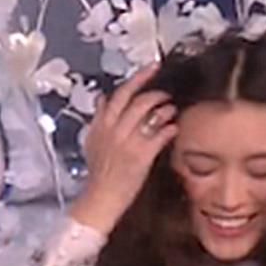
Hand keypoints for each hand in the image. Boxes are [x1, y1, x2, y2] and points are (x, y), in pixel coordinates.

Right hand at [68, 62, 175, 233]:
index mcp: (101, 125)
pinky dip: (169, 129)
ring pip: (150, 115)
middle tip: (165, 94)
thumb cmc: (99, 172)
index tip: (152, 68)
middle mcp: (114, 130)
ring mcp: (128, 142)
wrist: (101, 197)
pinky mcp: (141, 155)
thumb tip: (103, 98)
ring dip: (164, 109)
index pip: (119, 94)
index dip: (138, 78)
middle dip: (155, 93)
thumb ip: (98, 119)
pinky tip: (173, 128)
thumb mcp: (91, 141)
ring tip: (170, 110)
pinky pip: (159, 135)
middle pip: (137, 100)